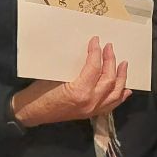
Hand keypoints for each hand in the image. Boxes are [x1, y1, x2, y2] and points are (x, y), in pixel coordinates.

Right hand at [12, 37, 130, 126]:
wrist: (30, 113)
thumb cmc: (38, 93)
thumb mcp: (54, 75)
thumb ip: (74, 68)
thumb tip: (88, 55)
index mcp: (80, 92)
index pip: (95, 68)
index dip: (96, 52)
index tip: (96, 41)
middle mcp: (90, 102)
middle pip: (109, 79)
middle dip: (111, 62)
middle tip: (110, 49)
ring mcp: (92, 110)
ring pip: (115, 93)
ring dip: (121, 78)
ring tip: (124, 65)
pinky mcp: (90, 114)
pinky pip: (111, 106)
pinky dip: (120, 97)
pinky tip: (126, 90)